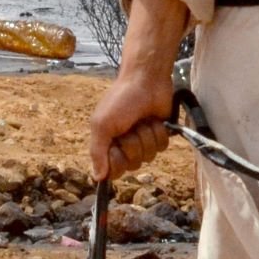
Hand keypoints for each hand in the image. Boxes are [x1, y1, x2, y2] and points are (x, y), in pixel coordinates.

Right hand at [88, 64, 175, 180]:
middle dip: (133, 145)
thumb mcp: (102, 125)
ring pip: (149, 156)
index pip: (113, 171)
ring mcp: (143, 141)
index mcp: (107, 144)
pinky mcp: (159, 135)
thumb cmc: (120, 100)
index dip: (116, 162)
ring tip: (142, 121)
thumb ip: (97, 152)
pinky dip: (158, 133)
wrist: (146, 80)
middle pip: (132, 165)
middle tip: (129, 128)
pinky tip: (153, 120)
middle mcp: (124, 145)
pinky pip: (161, 147)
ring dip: (146, 137)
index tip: (115, 147)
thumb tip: (97, 178)